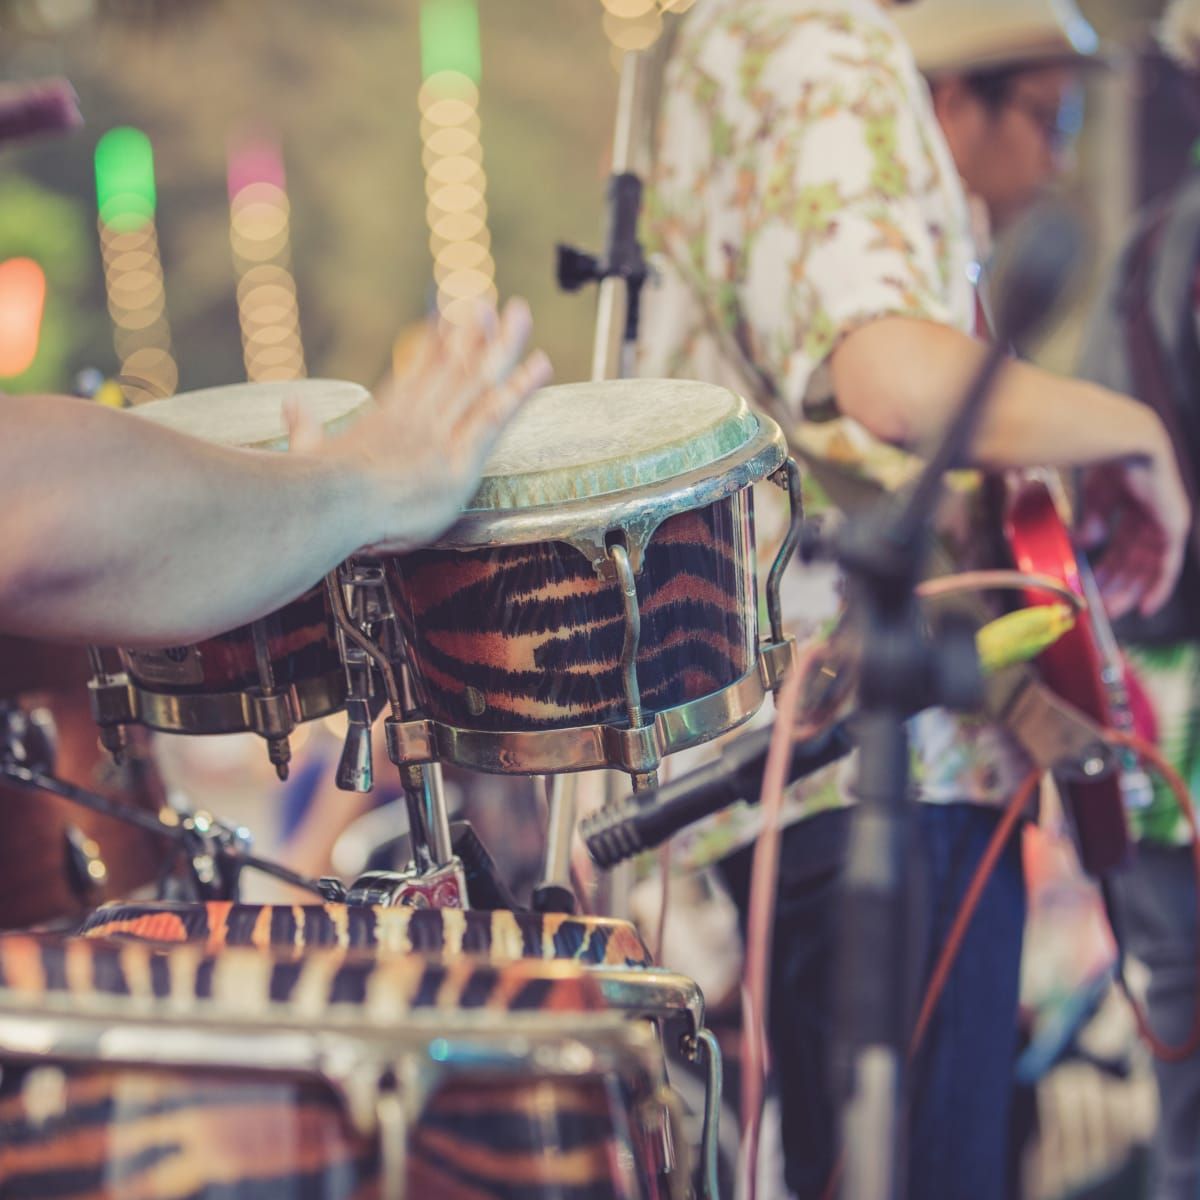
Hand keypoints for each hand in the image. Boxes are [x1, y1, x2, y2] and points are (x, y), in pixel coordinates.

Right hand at [295, 298, 550, 553]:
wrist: (329, 503)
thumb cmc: (316, 489)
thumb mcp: (308, 451)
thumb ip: (304, 426)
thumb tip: (290, 403)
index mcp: (386, 419)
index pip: (416, 374)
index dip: (436, 344)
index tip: (450, 316)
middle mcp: (418, 418)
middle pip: (452, 367)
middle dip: (475, 333)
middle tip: (492, 301)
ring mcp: (441, 433)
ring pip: (478, 380)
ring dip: (503, 345)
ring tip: (522, 314)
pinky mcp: (459, 457)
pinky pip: (496, 416)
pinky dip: (520, 389)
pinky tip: (541, 365)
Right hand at [1078, 447, 1190, 619]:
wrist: (1122, 441)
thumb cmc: (1106, 459)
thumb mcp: (1096, 497)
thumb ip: (1093, 521)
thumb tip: (1087, 543)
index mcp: (1134, 503)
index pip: (1124, 544)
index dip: (1110, 568)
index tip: (1094, 588)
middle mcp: (1152, 514)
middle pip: (1135, 558)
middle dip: (1115, 583)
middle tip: (1099, 606)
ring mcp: (1165, 519)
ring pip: (1148, 565)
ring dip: (1130, 590)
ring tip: (1112, 610)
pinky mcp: (1174, 525)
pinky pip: (1168, 564)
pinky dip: (1158, 586)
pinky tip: (1146, 606)